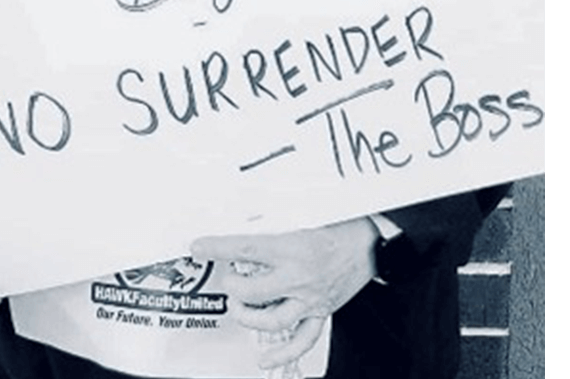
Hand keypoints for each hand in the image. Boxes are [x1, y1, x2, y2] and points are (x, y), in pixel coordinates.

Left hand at [192, 219, 378, 370]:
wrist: (370, 241)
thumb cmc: (337, 224)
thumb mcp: (301, 211)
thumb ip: (271, 216)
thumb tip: (241, 214)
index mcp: (292, 247)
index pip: (245, 249)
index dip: (218, 248)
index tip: (200, 247)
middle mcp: (299, 276)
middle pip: (253, 292)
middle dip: (233, 287)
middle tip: (228, 279)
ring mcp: (310, 299)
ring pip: (273, 321)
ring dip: (249, 317)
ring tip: (240, 308)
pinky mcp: (320, 312)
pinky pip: (302, 340)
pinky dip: (283, 353)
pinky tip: (265, 359)